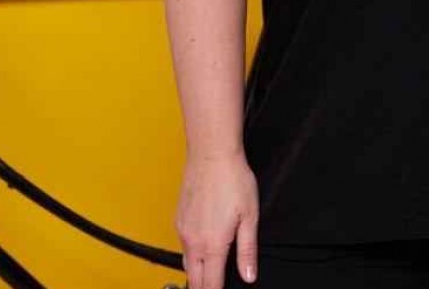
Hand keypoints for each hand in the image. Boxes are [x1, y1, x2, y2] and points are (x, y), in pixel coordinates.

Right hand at [176, 151, 259, 287]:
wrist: (211, 154)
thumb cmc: (233, 179)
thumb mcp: (249, 215)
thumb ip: (247, 250)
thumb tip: (249, 276)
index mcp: (212, 244)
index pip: (210, 284)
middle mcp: (193, 241)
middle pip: (194, 279)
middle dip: (203, 288)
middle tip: (213, 287)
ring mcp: (183, 229)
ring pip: (186, 263)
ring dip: (196, 272)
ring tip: (207, 275)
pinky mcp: (179, 218)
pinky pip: (183, 245)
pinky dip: (191, 254)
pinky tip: (201, 247)